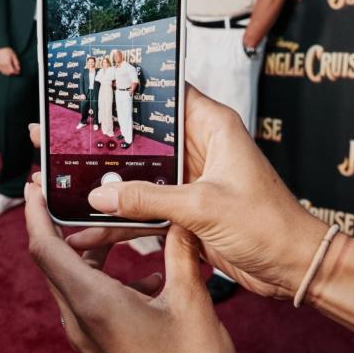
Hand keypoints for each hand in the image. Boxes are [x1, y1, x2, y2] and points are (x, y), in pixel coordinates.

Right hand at [0, 47, 19, 75]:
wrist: (0, 48)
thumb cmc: (8, 51)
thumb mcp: (14, 56)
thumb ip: (16, 63)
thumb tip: (18, 69)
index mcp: (7, 63)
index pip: (12, 71)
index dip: (15, 72)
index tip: (18, 71)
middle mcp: (3, 65)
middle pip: (8, 72)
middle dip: (13, 73)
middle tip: (16, 71)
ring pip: (4, 72)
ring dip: (9, 73)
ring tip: (12, 70)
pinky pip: (1, 71)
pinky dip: (5, 72)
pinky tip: (8, 70)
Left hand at [24, 180, 252, 352]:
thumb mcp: (192, 301)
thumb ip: (181, 251)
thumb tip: (179, 217)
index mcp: (94, 304)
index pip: (45, 246)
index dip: (35, 210)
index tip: (36, 182)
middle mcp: (81, 322)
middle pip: (55, 260)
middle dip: (64, 224)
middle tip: (80, 193)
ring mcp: (89, 339)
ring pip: (75, 281)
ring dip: (93, 252)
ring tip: (123, 231)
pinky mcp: (103, 350)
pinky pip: (92, 301)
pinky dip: (110, 278)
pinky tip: (151, 278)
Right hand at [67, 85, 327, 299]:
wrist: (293, 268)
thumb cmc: (268, 225)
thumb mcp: (202, 206)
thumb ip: (148, 198)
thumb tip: (100, 196)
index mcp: (213, 127)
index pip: (168, 92)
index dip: (131, 88)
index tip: (91, 84)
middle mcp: (200, 147)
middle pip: (145, 135)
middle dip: (105, 138)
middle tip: (60, 133)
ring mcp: (192, 179)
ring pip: (140, 173)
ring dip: (108, 181)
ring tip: (62, 175)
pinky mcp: (187, 209)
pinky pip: (146, 205)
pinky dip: (122, 214)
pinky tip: (90, 224)